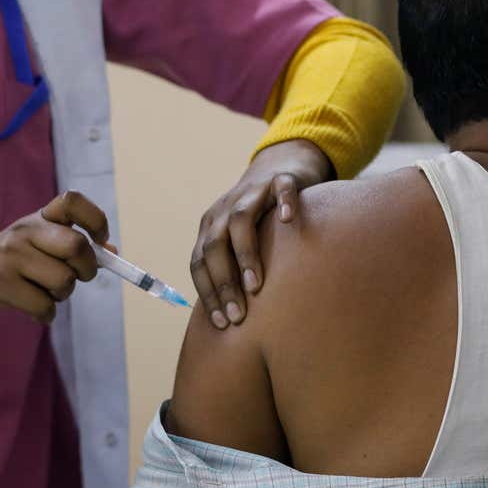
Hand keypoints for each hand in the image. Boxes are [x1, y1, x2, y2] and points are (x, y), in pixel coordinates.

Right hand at [0, 191, 109, 325]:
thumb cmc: (4, 268)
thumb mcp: (35, 248)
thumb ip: (69, 248)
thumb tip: (113, 251)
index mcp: (36, 219)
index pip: (73, 201)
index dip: (95, 220)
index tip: (100, 241)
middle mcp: (24, 231)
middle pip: (77, 246)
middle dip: (86, 271)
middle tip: (75, 279)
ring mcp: (10, 256)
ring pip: (64, 282)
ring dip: (61, 297)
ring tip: (43, 294)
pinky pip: (44, 306)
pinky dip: (45, 315)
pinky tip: (31, 309)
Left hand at [190, 139, 332, 329]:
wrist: (282, 164)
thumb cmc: (262, 217)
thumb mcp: (240, 240)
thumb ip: (233, 268)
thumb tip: (230, 319)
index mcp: (211, 226)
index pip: (199, 262)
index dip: (207, 293)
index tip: (221, 323)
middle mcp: (226, 209)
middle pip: (214, 245)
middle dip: (223, 283)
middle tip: (238, 315)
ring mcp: (253, 191)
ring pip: (241, 220)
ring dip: (245, 254)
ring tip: (256, 285)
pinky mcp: (282, 179)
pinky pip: (281, 189)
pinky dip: (284, 203)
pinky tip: (289, 221)